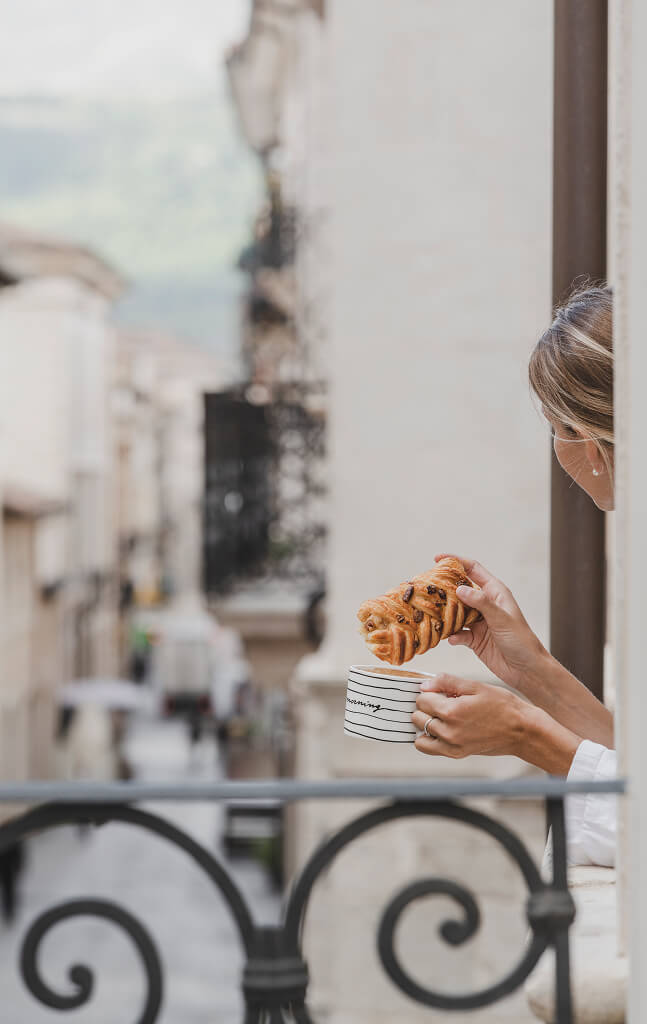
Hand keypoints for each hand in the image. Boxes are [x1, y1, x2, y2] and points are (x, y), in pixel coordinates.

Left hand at [412, 673, 580, 772]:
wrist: (522, 731)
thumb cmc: (503, 706)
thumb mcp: (476, 686)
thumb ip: (447, 682)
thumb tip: (424, 684)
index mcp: (452, 711)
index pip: (422, 699)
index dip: (429, 692)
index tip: (440, 691)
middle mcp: (448, 731)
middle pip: (417, 716)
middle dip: (426, 707)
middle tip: (441, 702)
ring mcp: (452, 745)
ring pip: (420, 733)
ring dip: (425, 723)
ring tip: (440, 716)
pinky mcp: (456, 754)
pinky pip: (428, 748)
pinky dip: (428, 739)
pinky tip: (440, 729)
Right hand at [434, 553, 548, 690]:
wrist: (527, 670)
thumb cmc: (522, 641)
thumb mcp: (502, 618)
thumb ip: (481, 603)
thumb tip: (460, 589)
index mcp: (495, 592)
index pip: (473, 569)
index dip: (456, 561)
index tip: (437, 558)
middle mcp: (485, 604)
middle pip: (459, 590)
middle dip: (443, 590)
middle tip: (428, 590)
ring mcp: (478, 622)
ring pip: (455, 612)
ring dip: (445, 615)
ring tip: (433, 615)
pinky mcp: (474, 639)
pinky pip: (457, 633)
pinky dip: (453, 635)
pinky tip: (452, 638)